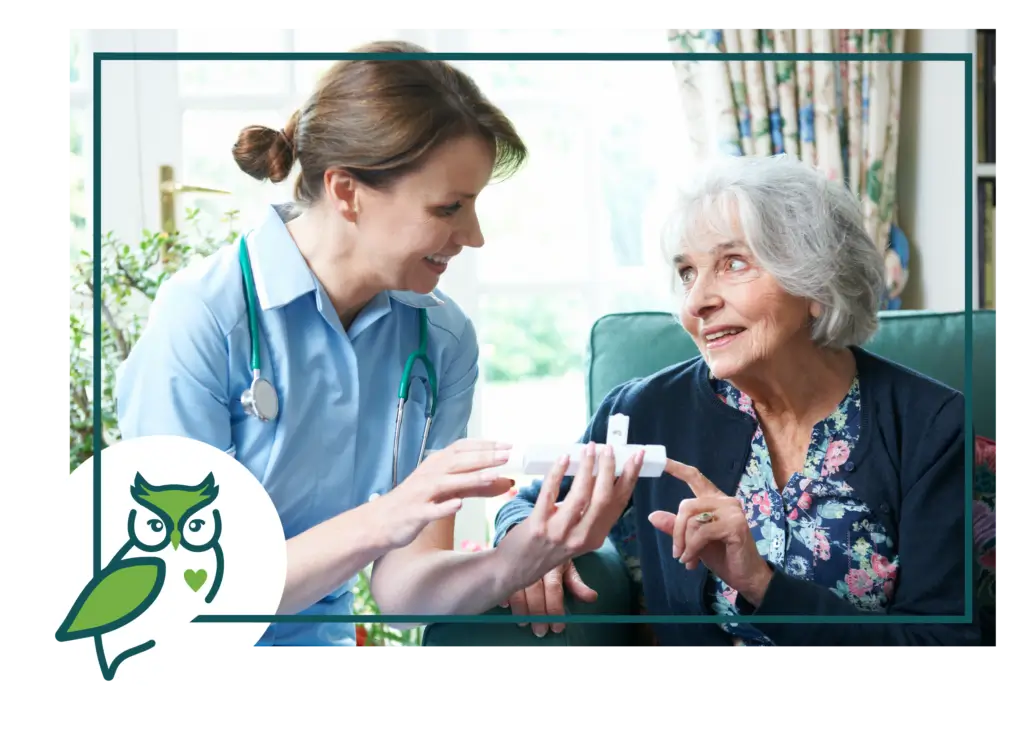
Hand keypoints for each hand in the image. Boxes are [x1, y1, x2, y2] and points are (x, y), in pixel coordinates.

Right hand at [377, 439, 514, 549]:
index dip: (484, 445)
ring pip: (446, 483)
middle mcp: (428, 475)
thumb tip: (504, 480)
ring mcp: (420, 494)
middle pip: (457, 462)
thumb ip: (473, 485)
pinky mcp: (414, 514)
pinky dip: (443, 507)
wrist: (380, 522)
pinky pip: (430, 510)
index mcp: (435, 465)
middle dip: (483, 457)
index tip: (507, 444)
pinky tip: (458, 505)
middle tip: (507, 455)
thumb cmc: (416, 502)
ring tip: (492, 475)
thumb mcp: (445, 490)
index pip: (461, 448)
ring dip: (470, 478)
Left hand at [497, 441, 644, 597]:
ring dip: (587, 467)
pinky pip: (550, 493)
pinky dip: (558, 473)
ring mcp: (559, 532)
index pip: (619, 504)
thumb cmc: (548, 548)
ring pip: (581, 495)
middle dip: (610, 469)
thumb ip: (590, 513)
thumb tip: (602, 475)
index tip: (636, 457)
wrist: (515, 568)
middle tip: (609, 448)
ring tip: (590, 448)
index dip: (630, 478)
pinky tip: (564, 458)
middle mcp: (581, 537)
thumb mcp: (577, 536)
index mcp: (595, 537)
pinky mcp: (537, 526)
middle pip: (604, 498)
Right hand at [501, 560, 597, 637]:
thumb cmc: (551, 553)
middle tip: (540, 631)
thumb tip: (592, 598)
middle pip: (535, 592)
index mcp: (552, 565)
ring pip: (518, 589)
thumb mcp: (566, 565)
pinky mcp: (505, 565)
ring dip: (520, 609)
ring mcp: (519, 565)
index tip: (557, 627)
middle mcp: (535, 565)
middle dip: (538, 615)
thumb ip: (577, 583)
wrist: (534, 532)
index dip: (555, 609)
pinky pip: (503, 581)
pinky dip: (504, 595)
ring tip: (523, 623)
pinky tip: (505, 605)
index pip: (554, 589)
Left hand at [648, 460, 772, 606]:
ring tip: (687, 560)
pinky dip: (692, 549)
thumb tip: (652, 515)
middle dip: (676, 531)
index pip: (695, 478)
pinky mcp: (735, 525)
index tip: (660, 460)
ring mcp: (732, 511)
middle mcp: (725, 501)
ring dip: (685, 544)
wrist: (745, 576)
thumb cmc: (722, 556)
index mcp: (714, 500)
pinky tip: (692, 561)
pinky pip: (702, 533)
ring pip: (692, 520)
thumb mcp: (692, 541)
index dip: (677, 468)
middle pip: (686, 506)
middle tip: (676, 553)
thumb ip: (675, 527)